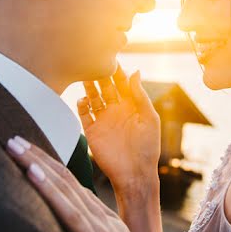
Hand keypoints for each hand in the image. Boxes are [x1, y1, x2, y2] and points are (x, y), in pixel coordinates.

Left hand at [6, 137, 195, 231]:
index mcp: (98, 216)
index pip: (67, 180)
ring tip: (30, 173)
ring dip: (52, 195)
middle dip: (37, 164)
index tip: (18, 141)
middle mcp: (99, 227)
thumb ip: (84, 214)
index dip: (42, 159)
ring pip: (75, 219)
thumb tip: (61, 195)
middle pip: (65, 189)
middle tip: (12, 141)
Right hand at [78, 65, 160, 191]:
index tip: (110, 56)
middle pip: (105, 86)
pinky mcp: (91, 131)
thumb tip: (136, 71)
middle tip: (94, 60)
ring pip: (93, 97)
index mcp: (131, 106)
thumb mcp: (149, 119)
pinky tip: (84, 100)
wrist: (134, 174)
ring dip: (89, 86)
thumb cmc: (147, 148)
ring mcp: (103, 120)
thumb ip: (140, 96)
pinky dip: (81, 104)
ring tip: (84, 75)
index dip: (117, 71)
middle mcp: (115, 110)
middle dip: (100, 74)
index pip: (122, 83)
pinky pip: (83, 113)